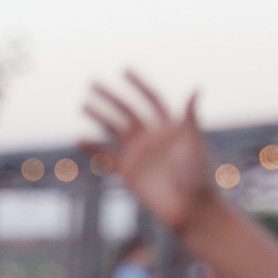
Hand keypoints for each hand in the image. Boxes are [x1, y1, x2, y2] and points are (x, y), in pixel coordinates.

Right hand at [81, 74, 225, 236]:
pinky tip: (79, 139)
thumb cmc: (198, 174)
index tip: (124, 70)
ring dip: (99, 116)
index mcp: (169, 126)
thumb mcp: (194, 141)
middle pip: (127, 111)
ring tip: (83, 104)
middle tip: (93, 83)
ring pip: (114, 130)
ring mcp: (139, 154)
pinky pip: (106, 158)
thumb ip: (190, 116)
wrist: (190, 207)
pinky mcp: (128, 172)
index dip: (138, 84)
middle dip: (111, 97)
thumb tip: (196, 88)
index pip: (151, 99)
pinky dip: (93, 149)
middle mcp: (152, 137)